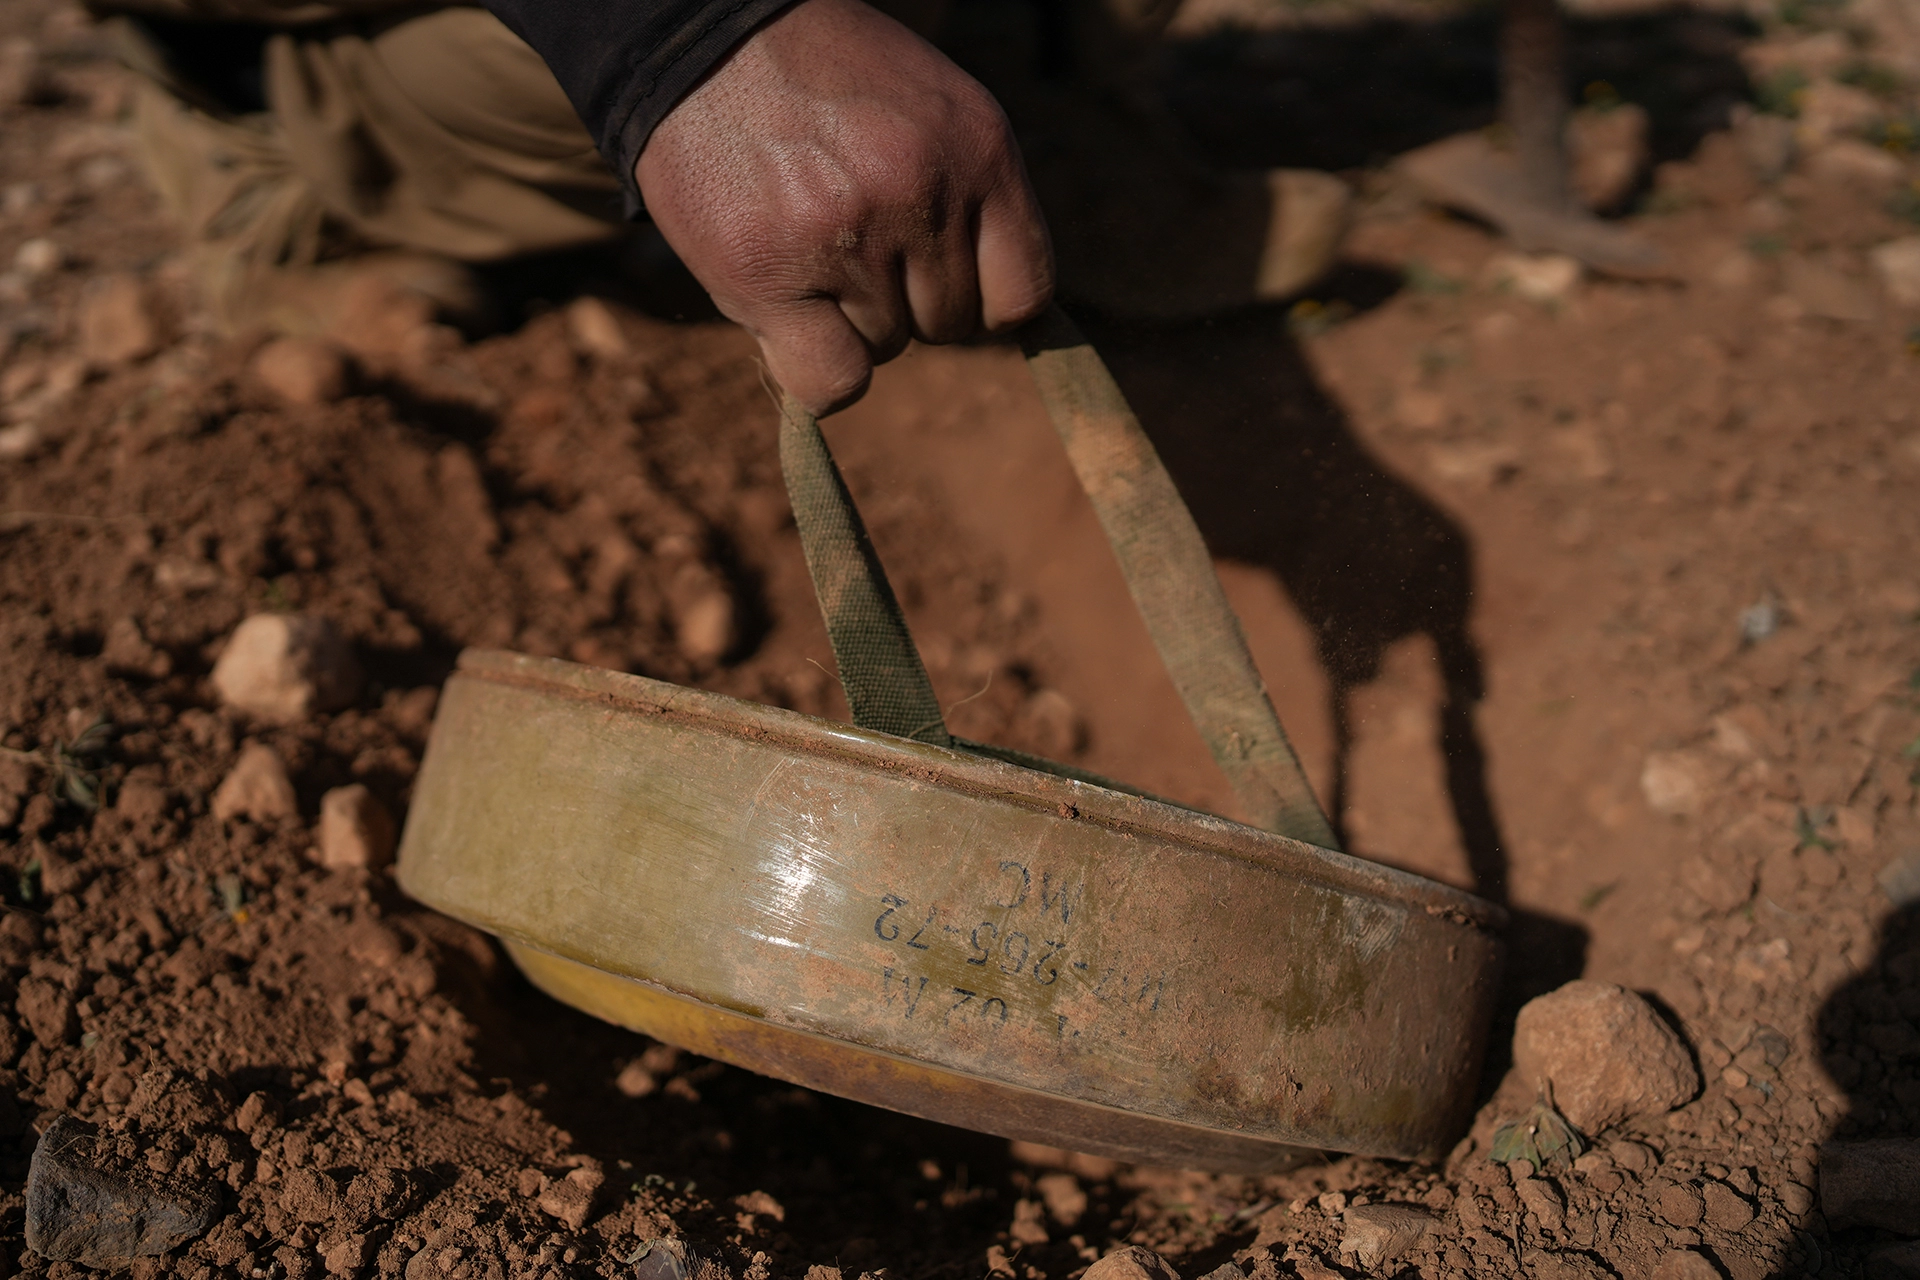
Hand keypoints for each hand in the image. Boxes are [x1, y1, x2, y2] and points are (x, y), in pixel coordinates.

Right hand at [634, 0, 1053, 412]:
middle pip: (950, 325)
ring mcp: (846, 239)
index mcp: (978, 148)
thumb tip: (1000, 320)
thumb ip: (973, 199)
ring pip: (886, 349)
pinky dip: (815, 370)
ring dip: (847, 319)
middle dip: (904, 298)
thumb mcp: (929, 110)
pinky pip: (832, 382)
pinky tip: (787, 317)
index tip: (940, 282)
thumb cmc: (821, 82)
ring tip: (801, 241)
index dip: (983, 301)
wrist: (702, 41)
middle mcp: (921, 194)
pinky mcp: (769, 278)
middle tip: (847, 235)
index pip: (1026, 292)